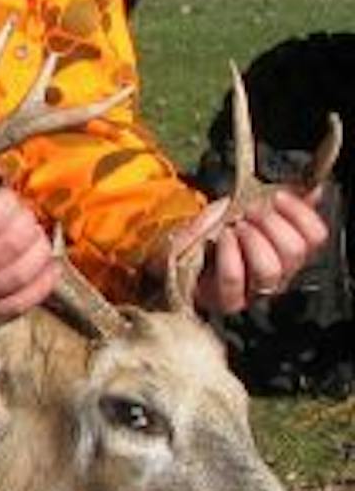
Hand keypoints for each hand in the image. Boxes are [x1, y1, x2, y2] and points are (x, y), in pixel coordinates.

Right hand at [0, 184, 59, 324]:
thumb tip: (1, 180)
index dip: (9, 202)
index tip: (6, 195)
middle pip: (13, 244)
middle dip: (27, 221)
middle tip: (23, 213)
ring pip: (24, 272)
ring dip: (40, 248)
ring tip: (35, 234)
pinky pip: (25, 300)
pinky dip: (44, 281)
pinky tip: (49, 264)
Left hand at [179, 187, 330, 314]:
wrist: (176, 249)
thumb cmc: (213, 230)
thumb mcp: (245, 207)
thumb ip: (278, 200)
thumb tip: (312, 190)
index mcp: (289, 250)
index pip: (315, 236)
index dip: (301, 213)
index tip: (278, 196)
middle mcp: (279, 274)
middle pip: (295, 252)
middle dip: (271, 224)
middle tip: (250, 212)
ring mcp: (254, 290)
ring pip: (271, 269)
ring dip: (252, 240)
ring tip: (235, 227)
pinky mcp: (228, 301)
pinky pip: (235, 279)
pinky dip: (229, 254)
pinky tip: (222, 238)